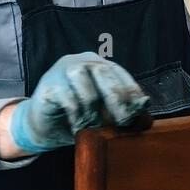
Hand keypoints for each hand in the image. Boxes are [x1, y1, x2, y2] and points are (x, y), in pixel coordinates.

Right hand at [9, 52, 150, 153]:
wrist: (42, 127)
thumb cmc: (78, 118)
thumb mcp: (104, 115)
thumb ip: (123, 112)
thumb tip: (147, 119)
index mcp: (98, 64)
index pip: (119, 73)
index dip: (132, 91)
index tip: (140, 111)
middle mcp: (81, 62)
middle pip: (104, 74)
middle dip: (118, 101)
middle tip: (124, 122)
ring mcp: (63, 70)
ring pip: (87, 89)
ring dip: (94, 112)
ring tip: (95, 128)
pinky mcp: (49, 84)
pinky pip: (69, 100)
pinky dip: (77, 117)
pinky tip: (78, 128)